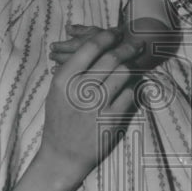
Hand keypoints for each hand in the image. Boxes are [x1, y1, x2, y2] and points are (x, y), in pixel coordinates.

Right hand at [33, 27, 141, 190]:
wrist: (62, 157)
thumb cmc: (59, 121)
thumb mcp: (56, 92)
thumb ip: (72, 69)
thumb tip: (93, 45)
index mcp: (64, 80)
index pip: (90, 48)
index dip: (107, 36)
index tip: (115, 33)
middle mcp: (80, 91)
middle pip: (111, 58)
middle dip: (127, 47)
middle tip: (135, 45)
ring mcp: (97, 106)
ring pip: (124, 74)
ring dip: (132, 67)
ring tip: (134, 65)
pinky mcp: (112, 120)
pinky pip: (130, 95)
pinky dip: (133, 89)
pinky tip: (133, 87)